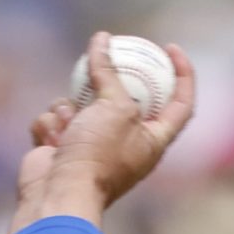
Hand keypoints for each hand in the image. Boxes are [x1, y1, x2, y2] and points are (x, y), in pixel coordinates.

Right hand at [10, 31, 196, 232]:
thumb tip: (101, 39)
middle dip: (107, 81)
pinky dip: (51, 125)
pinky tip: (50, 141)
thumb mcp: (114, 106)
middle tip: (104, 54)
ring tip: (68, 124)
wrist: (59, 194)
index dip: (182, 74)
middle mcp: (126, 144)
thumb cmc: (96, 155)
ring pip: (80, 104)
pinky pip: (57, 119)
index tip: (170, 48)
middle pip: (123, 98)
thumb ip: (109, 71)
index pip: (180, 103)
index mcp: (153, 140)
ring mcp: (92, 147)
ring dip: (69, 108)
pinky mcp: (63, 148)